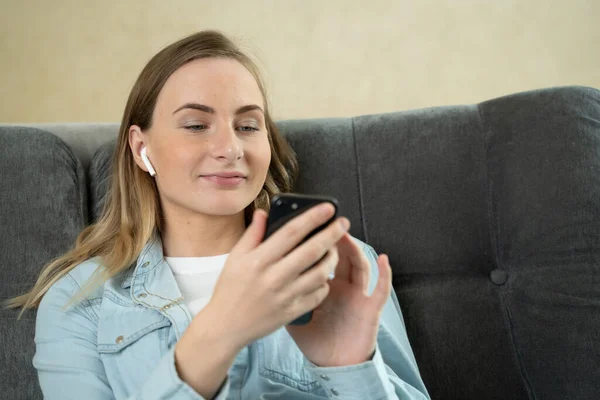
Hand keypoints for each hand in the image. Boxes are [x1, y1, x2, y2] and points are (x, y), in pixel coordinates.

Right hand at [185, 203, 349, 350]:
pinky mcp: (292, 312)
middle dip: (332, 234)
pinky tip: (323, 275)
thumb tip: (264, 212)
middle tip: (344, 222)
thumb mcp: (235, 257)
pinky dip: (325, 283)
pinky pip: (317, 295)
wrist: (226, 326)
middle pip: (312, 250)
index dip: (312, 218)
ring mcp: (285, 296)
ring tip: (334, 249)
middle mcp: (274, 277)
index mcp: (259, 260)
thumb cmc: (230, 288)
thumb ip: (252, 234)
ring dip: (332, 258)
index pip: (291, 232)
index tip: (328, 208)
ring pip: (320, 273)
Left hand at [286, 232, 392, 366]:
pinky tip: (382, 259)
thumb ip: (284, 290)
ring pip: (360, 266)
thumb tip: (266, 268)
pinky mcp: (371, 308)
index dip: (314, 241)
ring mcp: (359, 295)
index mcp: (324, 284)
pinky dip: (385, 274)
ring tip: (345, 234)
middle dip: (334, 238)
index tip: (303, 224)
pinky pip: (381, 289)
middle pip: (341, 256)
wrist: (333, 364)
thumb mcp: (294, 312)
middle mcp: (344, 285)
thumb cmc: (314, 337)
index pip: (320, 257)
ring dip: (354, 249)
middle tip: (324, 219)